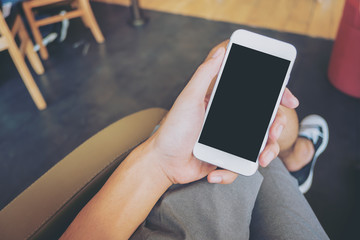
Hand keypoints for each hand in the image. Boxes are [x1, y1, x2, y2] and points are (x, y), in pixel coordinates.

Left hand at [146, 41, 298, 184]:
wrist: (162, 162)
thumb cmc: (173, 129)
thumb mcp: (189, 98)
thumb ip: (205, 74)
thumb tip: (222, 51)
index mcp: (225, 103)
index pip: (256, 95)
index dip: (277, 95)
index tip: (290, 100)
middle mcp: (231, 121)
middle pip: (265, 121)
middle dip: (277, 128)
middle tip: (274, 133)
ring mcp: (230, 141)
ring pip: (260, 145)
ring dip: (266, 153)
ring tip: (261, 159)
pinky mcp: (226, 160)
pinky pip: (239, 167)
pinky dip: (230, 173)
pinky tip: (214, 173)